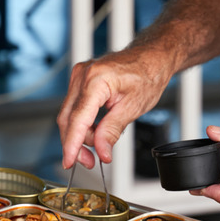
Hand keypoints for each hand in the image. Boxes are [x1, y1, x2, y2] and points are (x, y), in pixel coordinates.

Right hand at [56, 49, 172, 168]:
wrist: (151, 58)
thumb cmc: (147, 75)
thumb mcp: (132, 108)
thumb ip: (112, 131)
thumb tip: (101, 152)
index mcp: (96, 79)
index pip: (77, 119)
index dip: (71, 144)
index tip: (69, 162)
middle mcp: (82, 75)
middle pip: (68, 119)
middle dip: (77, 144)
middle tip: (90, 161)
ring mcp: (79, 76)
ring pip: (69, 116)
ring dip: (82, 135)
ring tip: (101, 143)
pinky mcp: (80, 81)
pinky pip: (75, 108)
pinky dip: (84, 124)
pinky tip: (97, 131)